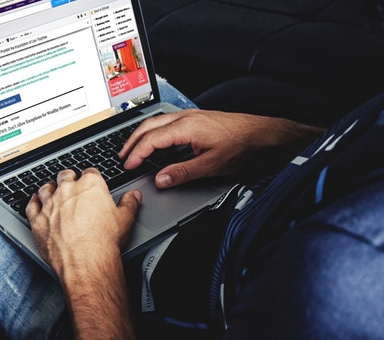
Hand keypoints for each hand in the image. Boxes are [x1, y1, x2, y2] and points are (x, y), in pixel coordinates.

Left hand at [25, 168, 140, 279]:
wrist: (86, 262)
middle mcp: (67, 191)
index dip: (91, 177)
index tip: (91, 182)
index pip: (90, 173)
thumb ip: (129, 204)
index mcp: (90, 186)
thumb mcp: (125, 220)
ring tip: (51, 190)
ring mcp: (50, 205)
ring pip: (45, 188)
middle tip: (71, 184)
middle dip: (68, 179)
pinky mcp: (38, 220)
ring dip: (49, 188)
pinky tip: (35, 202)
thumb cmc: (104, 241)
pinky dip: (33, 202)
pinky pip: (31, 206)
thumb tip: (133, 196)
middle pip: (65, 176)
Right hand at [119, 109, 323, 187]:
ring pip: (156, 121)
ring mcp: (190, 116)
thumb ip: (182, 173)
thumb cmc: (240, 145)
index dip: (136, 154)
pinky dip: (154, 131)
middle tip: (122, 157)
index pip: (151, 140)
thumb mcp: (211, 165)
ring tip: (133, 148)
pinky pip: (166, 121)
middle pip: (148, 126)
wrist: (260, 133)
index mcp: (185, 128)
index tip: (128, 166)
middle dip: (132, 141)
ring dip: (141, 135)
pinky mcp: (196, 118)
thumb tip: (161, 180)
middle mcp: (185, 118)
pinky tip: (156, 141)